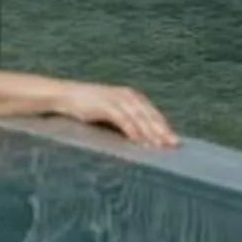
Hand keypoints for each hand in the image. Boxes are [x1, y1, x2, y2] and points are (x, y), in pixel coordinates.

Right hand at [56, 81, 176, 148]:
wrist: (67, 96)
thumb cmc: (90, 106)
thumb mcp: (113, 110)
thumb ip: (128, 119)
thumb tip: (144, 139)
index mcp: (132, 96)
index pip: (153, 113)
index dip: (165, 127)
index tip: (175, 142)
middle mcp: (127, 95)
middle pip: (149, 115)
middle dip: (162, 131)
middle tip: (172, 146)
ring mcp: (116, 99)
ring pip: (139, 117)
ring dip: (150, 132)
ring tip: (158, 146)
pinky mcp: (105, 105)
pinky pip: (123, 119)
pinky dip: (132, 131)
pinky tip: (138, 142)